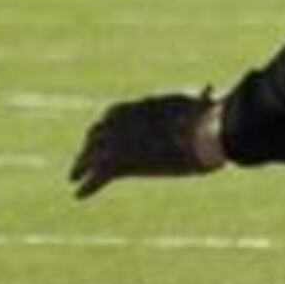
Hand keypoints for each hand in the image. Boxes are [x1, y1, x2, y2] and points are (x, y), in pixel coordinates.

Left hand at [70, 92, 223, 197]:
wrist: (199, 132)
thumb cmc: (204, 118)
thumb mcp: (199, 103)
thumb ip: (198, 100)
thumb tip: (211, 88)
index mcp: (133, 107)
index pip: (110, 117)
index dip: (104, 129)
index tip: (99, 137)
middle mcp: (117, 122)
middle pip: (94, 136)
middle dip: (87, 147)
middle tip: (82, 158)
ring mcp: (114, 143)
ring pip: (89, 157)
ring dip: (80, 167)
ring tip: (73, 177)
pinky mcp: (118, 164)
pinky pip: (97, 177)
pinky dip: (88, 187)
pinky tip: (78, 195)